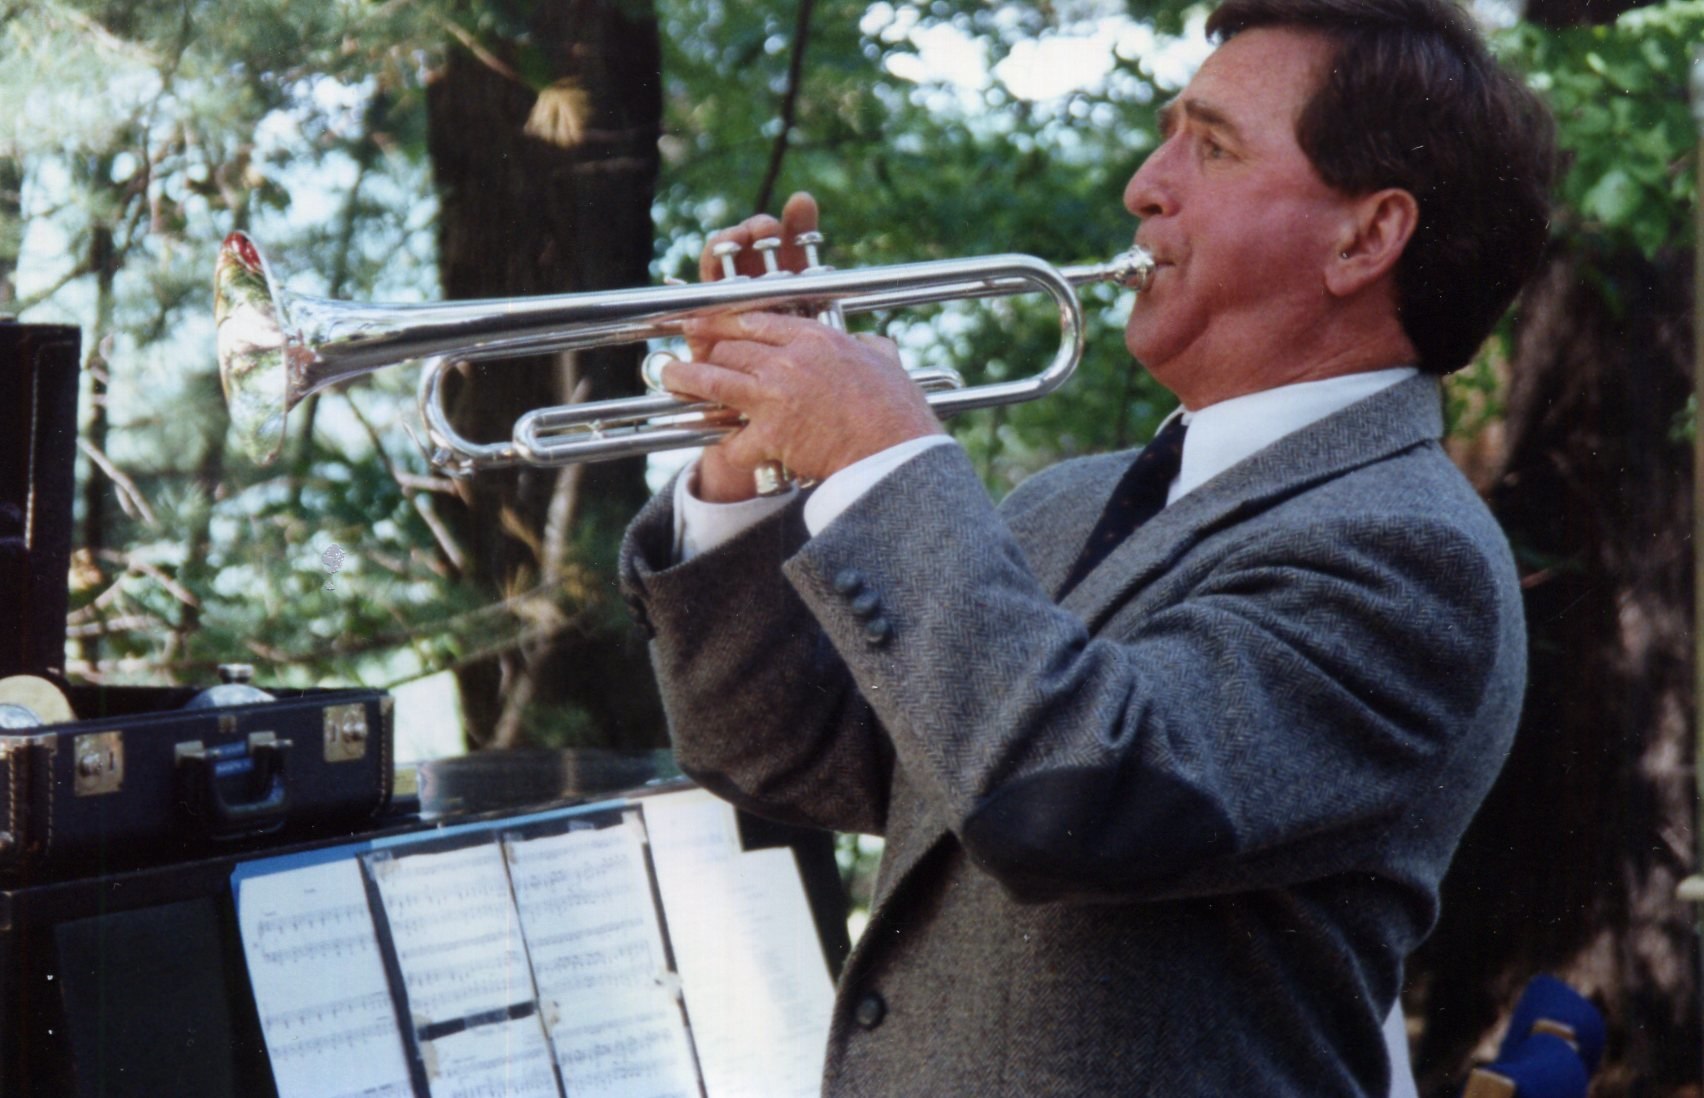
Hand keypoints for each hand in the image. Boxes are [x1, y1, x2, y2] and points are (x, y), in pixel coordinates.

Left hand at [665, 309, 943, 494]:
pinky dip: (729, 446)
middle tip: (689, 342)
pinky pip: (734, 439)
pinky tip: (719, 446)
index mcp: (816, 339)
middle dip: (707, 345)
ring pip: (715, 380)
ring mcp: (775, 395)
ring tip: (669, 374)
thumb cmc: (897, 411)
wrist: (893, 452)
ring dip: (687, 377)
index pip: (759, 320)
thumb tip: (869, 342)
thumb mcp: (886, 363)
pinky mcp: (769, 433)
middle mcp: (789, 360)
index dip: (729, 319)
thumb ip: (870, 347)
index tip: (713, 317)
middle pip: (732, 347)